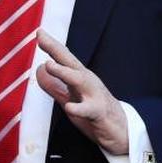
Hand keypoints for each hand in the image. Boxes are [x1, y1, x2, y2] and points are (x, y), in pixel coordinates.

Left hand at [35, 29, 128, 154]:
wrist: (122, 131)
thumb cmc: (95, 111)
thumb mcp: (71, 98)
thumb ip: (54, 85)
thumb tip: (39, 69)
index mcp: (79, 77)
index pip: (63, 58)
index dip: (51, 45)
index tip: (39, 31)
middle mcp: (87, 82)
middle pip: (70, 62)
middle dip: (56, 49)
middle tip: (41, 38)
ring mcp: (94, 95)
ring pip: (79, 80)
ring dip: (64, 72)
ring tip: (49, 65)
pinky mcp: (99, 112)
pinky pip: (89, 109)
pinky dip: (79, 108)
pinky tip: (69, 107)